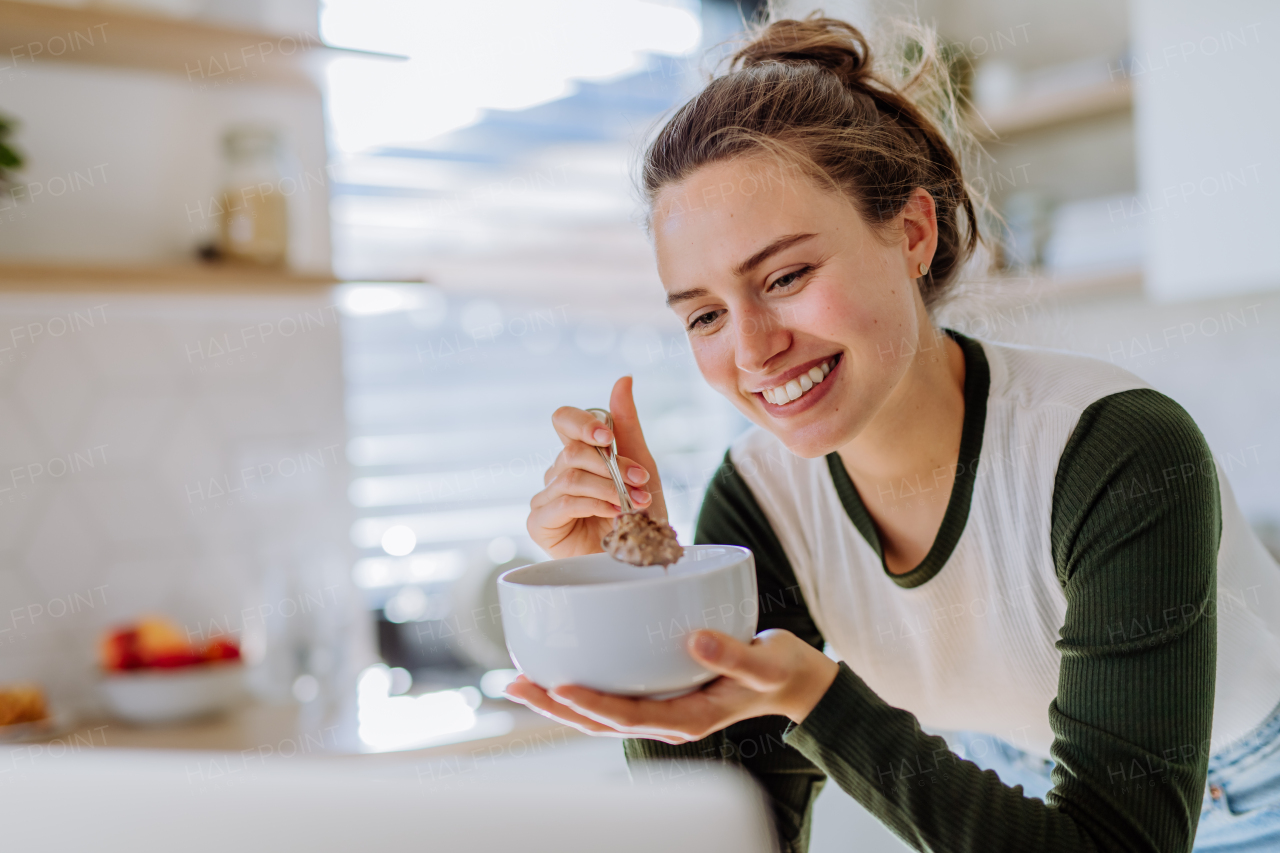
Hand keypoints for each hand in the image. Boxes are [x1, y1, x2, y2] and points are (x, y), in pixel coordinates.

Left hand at [502, 629, 839, 744]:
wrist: (793, 680)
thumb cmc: (781, 671)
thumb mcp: (766, 662)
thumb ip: (734, 654)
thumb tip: (694, 638)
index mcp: (690, 720)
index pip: (631, 716)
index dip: (592, 704)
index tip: (560, 688)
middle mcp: (668, 719)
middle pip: (601, 720)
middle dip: (556, 705)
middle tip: (515, 683)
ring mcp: (662, 708)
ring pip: (600, 712)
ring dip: (559, 698)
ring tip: (519, 679)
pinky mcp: (660, 692)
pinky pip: (613, 694)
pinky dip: (583, 682)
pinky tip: (558, 665)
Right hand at [528, 376, 667, 558]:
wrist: (643, 556)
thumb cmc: (640, 513)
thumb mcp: (640, 463)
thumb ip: (627, 423)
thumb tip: (623, 379)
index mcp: (578, 453)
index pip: (563, 420)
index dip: (582, 423)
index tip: (608, 437)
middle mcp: (557, 472)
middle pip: (572, 451)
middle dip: (611, 466)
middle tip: (640, 483)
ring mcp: (545, 497)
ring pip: (570, 476)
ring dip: (608, 488)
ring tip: (634, 504)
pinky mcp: (539, 522)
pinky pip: (563, 502)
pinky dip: (593, 505)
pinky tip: (613, 515)